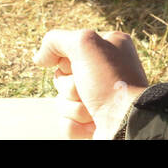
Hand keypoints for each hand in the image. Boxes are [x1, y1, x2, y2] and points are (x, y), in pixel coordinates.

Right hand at [34, 29, 148, 138]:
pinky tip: (91, 126)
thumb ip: (55, 40)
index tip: (76, 64)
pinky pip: (66, 123)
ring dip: (73, 108)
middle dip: (69, 87)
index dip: (66, 60)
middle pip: (61, 77)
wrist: (127, 124)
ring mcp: (98, 100)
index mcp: (107, 48)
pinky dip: (74, 126)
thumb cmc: (110, 81)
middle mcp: (103, 72)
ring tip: (93, 111)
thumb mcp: (84, 44)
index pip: (67, 50)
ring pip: (61, 101)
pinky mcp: (92, 123)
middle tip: (86, 90)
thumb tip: (39, 59)